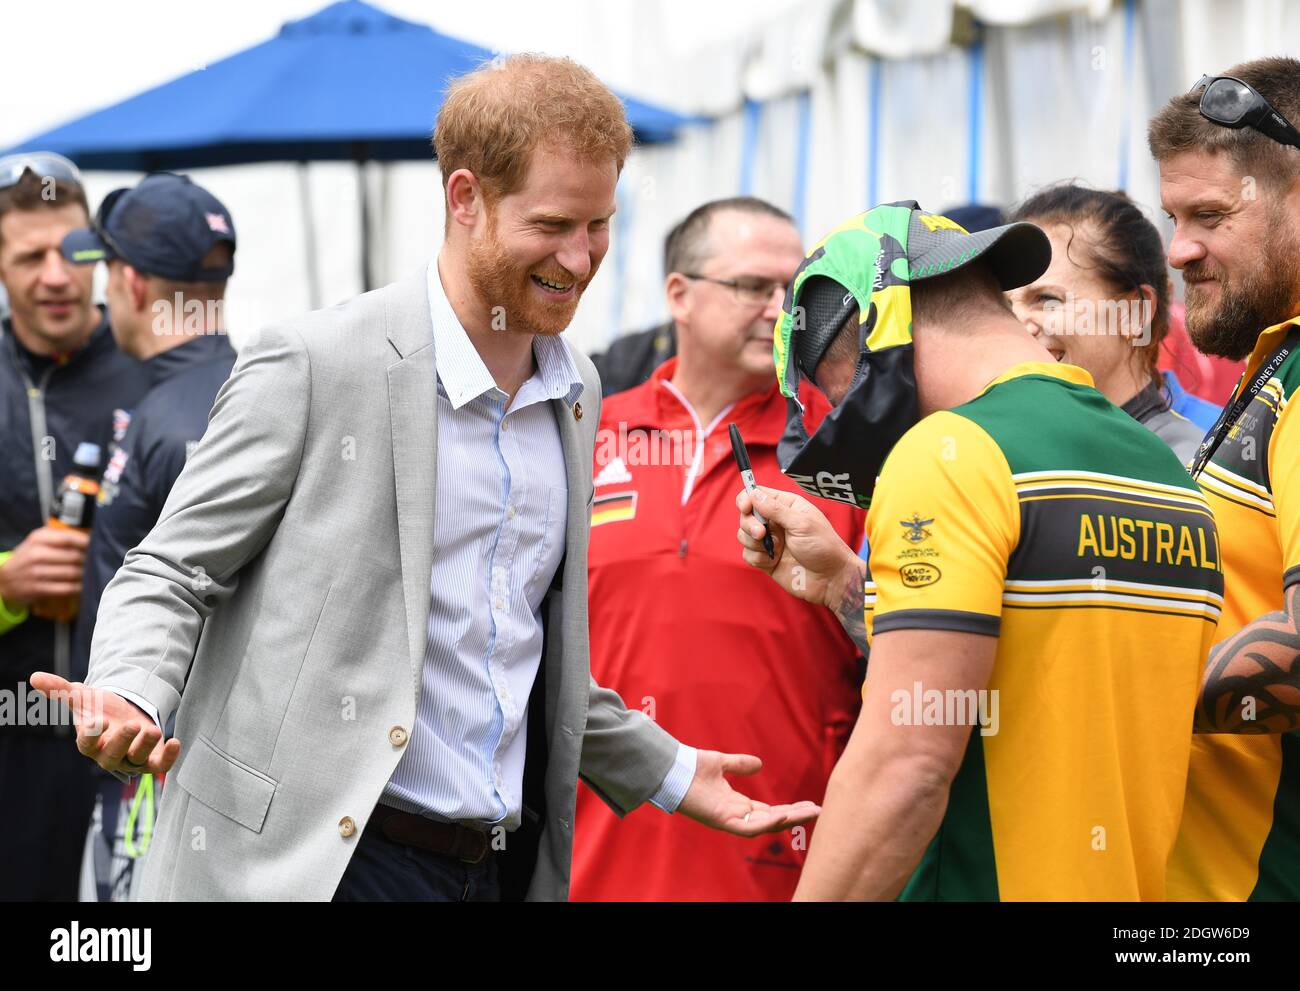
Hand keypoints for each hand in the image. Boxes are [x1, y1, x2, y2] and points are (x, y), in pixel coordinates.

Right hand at [0, 525, 89, 605]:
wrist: (5, 579)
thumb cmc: (29, 557)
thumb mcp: (38, 541)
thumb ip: (60, 536)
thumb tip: (92, 536)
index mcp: (38, 538)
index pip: (69, 538)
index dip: (87, 543)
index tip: (97, 545)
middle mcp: (36, 554)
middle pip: (74, 556)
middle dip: (89, 560)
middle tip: (97, 561)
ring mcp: (36, 572)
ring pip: (72, 573)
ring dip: (86, 574)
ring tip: (92, 573)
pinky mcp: (38, 588)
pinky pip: (66, 588)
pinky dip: (79, 588)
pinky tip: (83, 585)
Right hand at [29, 672, 180, 775]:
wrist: (125, 714)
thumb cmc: (100, 709)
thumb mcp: (83, 697)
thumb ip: (60, 690)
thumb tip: (35, 676)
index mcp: (90, 742)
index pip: (87, 743)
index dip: (92, 734)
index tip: (97, 721)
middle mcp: (109, 755)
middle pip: (113, 754)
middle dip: (123, 740)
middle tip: (133, 724)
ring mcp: (131, 759)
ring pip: (137, 759)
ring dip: (146, 745)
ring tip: (153, 728)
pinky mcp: (152, 759)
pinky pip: (159, 765)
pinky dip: (168, 759)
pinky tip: (176, 742)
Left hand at [677, 749, 819, 835]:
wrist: (671, 769)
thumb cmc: (690, 767)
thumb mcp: (721, 763)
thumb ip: (739, 765)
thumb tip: (760, 764)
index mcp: (737, 803)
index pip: (769, 810)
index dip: (790, 809)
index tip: (810, 804)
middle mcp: (736, 814)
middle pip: (772, 820)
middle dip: (796, 816)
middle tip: (818, 811)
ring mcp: (729, 819)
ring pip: (765, 826)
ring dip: (788, 820)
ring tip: (809, 813)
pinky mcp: (721, 820)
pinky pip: (748, 828)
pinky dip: (766, 823)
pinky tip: (782, 815)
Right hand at [736, 486, 858, 608]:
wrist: (830, 579)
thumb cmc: (823, 547)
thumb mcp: (801, 523)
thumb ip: (775, 509)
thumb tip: (753, 495)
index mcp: (786, 506)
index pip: (757, 494)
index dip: (746, 499)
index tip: (746, 508)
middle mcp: (775, 521)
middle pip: (746, 515)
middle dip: (749, 524)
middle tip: (762, 534)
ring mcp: (770, 541)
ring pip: (743, 535)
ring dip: (754, 543)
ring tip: (776, 550)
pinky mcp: (765, 559)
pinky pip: (748, 554)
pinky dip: (758, 558)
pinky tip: (774, 562)